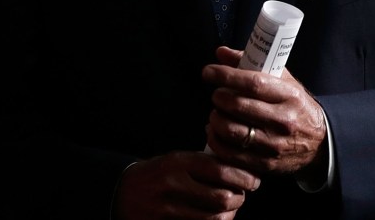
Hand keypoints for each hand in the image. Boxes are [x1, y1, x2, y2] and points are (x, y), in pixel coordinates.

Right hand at [112, 151, 259, 219]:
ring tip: (230, 209)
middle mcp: (173, 184)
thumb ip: (202, 164)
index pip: (219, 169)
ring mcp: (168, 209)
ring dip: (229, 215)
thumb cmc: (156, 175)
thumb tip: (239, 170)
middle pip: (221, 197)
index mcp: (177, 162)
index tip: (252, 180)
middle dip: (239, 198)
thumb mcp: (175, 161)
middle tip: (242, 195)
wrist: (121, 192)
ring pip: (213, 218)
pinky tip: (217, 218)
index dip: (242, 177)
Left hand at [202, 47, 326, 177]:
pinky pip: (231, 154)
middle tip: (216, 94)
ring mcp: (274, 145)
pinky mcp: (266, 164)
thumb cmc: (295, 105)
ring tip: (216, 113)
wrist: (320, 142)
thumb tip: (221, 52)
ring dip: (215, 119)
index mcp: (289, 96)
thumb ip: (252, 64)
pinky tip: (215, 132)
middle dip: (219, 97)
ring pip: (231, 131)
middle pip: (238, 106)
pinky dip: (216, 141)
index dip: (226, 76)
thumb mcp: (283, 80)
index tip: (208, 72)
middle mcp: (283, 120)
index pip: (253, 83)